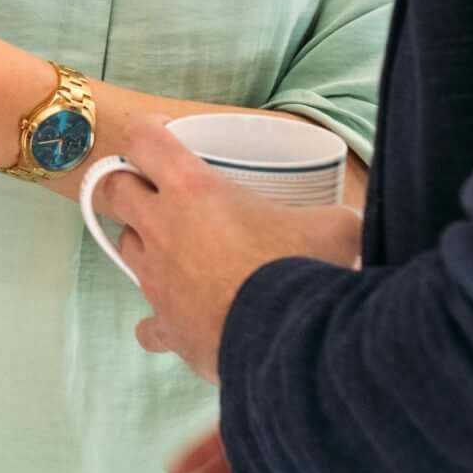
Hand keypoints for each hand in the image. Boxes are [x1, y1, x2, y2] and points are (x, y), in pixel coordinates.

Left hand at [99, 122, 363, 383]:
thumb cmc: (300, 269)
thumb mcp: (335, 226)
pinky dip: (158, 320)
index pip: (144, 141)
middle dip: (131, 186)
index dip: (148, 133)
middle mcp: (163, 227)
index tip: (162, 137)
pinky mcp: (165, 325)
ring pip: (125, 248)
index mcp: (193, 188)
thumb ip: (336, 215)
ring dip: (144, 244)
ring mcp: (156, 279)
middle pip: (115, 190)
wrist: (284, 338)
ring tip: (178, 250)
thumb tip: (357, 222)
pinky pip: (147, 322)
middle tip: (160, 192)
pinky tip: (181, 318)